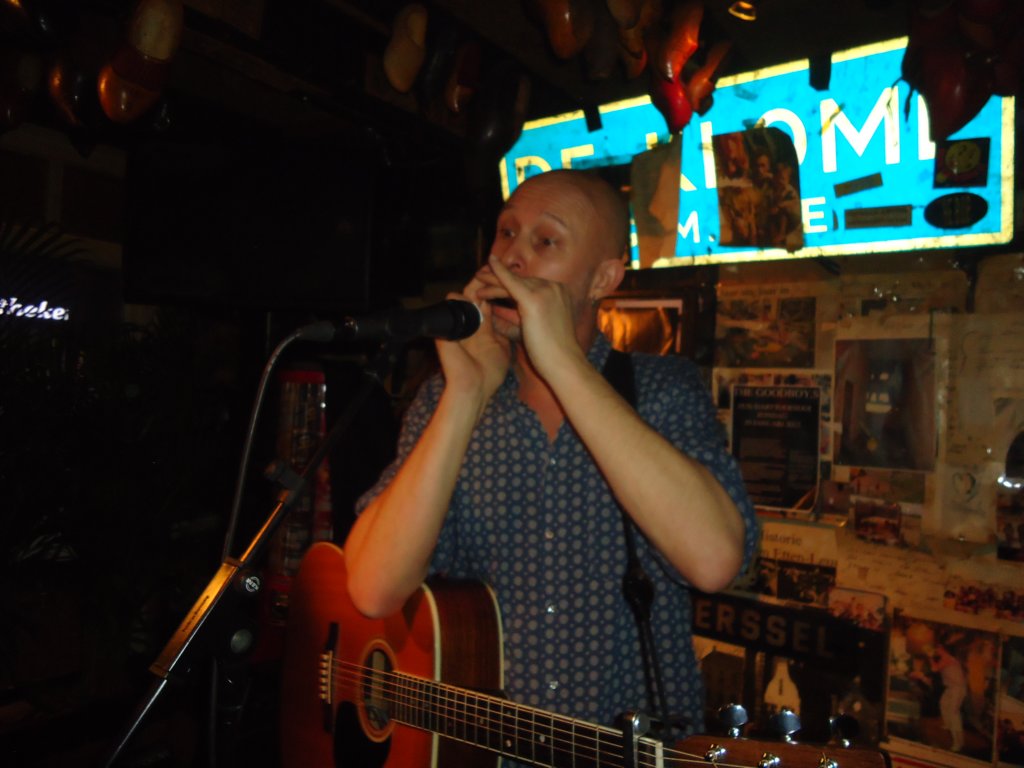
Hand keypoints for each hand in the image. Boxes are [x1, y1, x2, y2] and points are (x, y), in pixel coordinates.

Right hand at [435, 282, 509, 404]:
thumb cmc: (490, 373)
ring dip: (472, 285)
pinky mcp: (447, 329)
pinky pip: (450, 308)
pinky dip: (456, 299)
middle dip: (486, 281)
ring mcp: (458, 325)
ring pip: (463, 297)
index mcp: (483, 327)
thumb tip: (515, 316)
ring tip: (480, 273)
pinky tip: (465, 292)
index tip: (508, 276)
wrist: (474, 387)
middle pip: (476, 295)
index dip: (497, 288)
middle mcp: (470, 324)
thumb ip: (506, 331)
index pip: (489, 301)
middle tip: (492, 267)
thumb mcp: (503, 348)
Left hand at [485, 254, 585, 376]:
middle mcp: (554, 288)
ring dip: (494, 279)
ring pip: (514, 281)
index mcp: (559, 294)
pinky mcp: (534, 299)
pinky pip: (511, 282)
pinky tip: (489, 264)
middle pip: (522, 280)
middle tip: (482, 274)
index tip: (498, 280)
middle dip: (500, 277)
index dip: (513, 281)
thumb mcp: (539, 327)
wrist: (564, 363)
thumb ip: (523, 315)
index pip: (531, 284)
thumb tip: (499, 309)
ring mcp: (546, 291)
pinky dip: (499, 272)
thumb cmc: (552, 352)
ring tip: (478, 278)